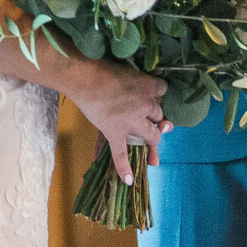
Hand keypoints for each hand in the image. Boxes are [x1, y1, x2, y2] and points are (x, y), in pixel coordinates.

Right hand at [69, 61, 170, 183]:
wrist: (83, 77)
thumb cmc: (101, 66)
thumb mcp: (126, 68)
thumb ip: (135, 78)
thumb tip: (135, 86)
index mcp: (149, 86)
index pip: (163, 90)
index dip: (156, 93)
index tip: (151, 92)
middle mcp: (146, 105)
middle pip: (159, 114)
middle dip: (155, 117)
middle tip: (147, 116)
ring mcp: (132, 122)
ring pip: (151, 135)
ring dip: (152, 139)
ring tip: (149, 143)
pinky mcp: (116, 133)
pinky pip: (121, 153)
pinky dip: (124, 167)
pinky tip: (128, 180)